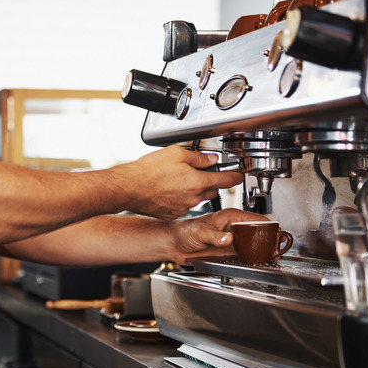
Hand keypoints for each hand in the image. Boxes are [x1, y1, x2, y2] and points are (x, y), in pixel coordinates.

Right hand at [113, 145, 243, 219]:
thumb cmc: (148, 171)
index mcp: (197, 182)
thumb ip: (197, 157)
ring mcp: (182, 208)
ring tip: (176, 178)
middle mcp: (193, 198)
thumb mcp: (176, 154)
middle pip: (211, 189)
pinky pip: (183, 204)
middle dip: (210, 180)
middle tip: (199, 171)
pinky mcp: (171, 214)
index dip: (234, 176)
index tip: (238, 175)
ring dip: (193, 189)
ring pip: (196, 197)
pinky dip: (180, 197)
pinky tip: (168, 189)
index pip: (225, 180)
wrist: (129, 188)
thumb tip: (209, 159)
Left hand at [168, 209, 268, 263]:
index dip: (268, 226)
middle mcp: (233, 227)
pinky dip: (252, 257)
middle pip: (257, 232)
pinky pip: (245, 253)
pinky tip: (257, 261)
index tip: (276, 233)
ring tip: (270, 256)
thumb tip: (228, 239)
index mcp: (230, 217)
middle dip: (268, 240)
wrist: (175, 244)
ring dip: (261, 249)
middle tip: (275, 249)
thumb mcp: (200, 232)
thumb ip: (215, 236)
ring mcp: (232, 239)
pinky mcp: (228, 250)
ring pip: (253, 243)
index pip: (254, 218)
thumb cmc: (185, 231)